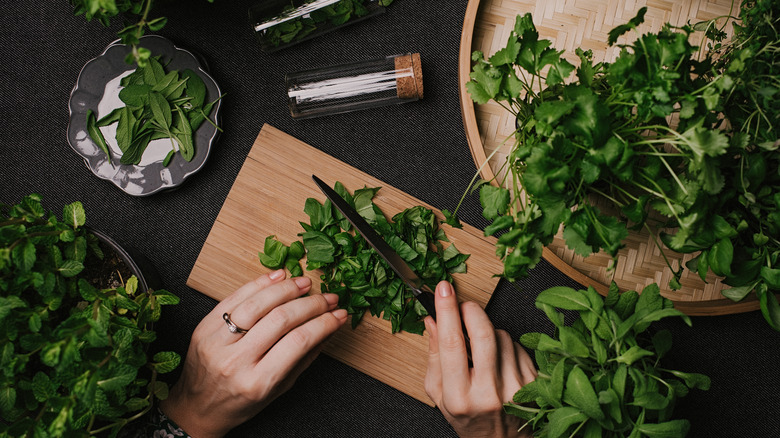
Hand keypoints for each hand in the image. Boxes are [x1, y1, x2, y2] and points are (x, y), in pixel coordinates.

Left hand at [159, 270, 346, 437]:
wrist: (197, 408)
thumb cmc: (240, 402)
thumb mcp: (278, 389)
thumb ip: (303, 358)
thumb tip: (329, 328)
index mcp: (257, 382)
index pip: (298, 341)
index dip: (324, 323)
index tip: (339, 313)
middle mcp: (235, 361)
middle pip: (280, 320)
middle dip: (310, 304)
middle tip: (327, 297)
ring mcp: (216, 342)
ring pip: (256, 305)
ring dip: (285, 289)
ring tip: (304, 283)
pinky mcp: (204, 327)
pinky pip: (234, 298)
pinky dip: (258, 284)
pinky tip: (277, 277)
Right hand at [424, 281, 536, 437]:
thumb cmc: (469, 419)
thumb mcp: (440, 395)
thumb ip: (434, 356)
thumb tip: (432, 320)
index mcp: (460, 398)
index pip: (452, 344)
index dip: (447, 311)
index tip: (443, 289)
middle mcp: (490, 394)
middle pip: (483, 334)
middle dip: (470, 310)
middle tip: (463, 305)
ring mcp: (516, 388)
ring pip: (500, 335)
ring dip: (487, 331)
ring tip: (480, 350)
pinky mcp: (534, 383)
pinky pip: (515, 345)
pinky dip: (504, 344)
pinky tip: (498, 361)